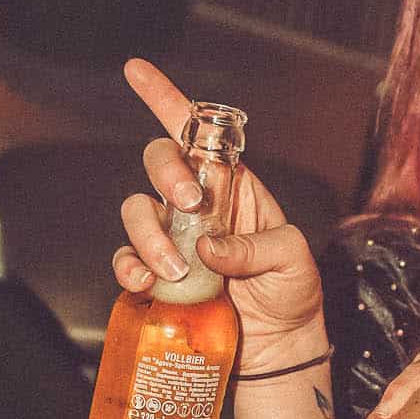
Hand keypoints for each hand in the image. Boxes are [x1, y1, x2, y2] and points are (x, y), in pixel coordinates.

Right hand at [112, 59, 325, 371]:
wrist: (280, 348)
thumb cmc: (292, 295)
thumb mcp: (293, 259)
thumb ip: (257, 246)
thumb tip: (208, 246)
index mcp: (234, 186)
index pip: (196, 134)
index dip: (165, 98)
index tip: (137, 70)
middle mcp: (198, 205)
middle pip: (159, 162)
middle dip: (167, 175)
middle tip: (191, 206)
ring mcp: (174, 239)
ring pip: (136, 211)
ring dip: (149, 235)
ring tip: (178, 269)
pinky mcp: (157, 274)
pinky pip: (126, 259)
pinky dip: (129, 267)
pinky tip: (146, 282)